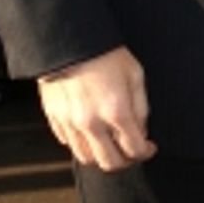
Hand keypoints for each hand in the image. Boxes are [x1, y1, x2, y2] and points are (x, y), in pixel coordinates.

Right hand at [38, 45, 156, 170]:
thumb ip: (140, 108)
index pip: (134, 150)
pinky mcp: (54, 118)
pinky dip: (81, 143)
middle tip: (130, 150)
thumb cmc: (104, 53)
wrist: (68, 39)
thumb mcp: (134, 75)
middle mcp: (92, 123)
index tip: (148, 147)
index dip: (146, 153)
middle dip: (125, 161)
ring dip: (101, 156)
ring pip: (86, 158)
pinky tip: (90, 131)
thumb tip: (141, 130)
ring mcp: (70, 123)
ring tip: (109, 143)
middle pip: (110, 163)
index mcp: (116, 112)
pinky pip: (68, 142)